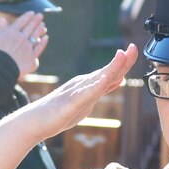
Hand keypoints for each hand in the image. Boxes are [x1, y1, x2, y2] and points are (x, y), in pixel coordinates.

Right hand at [0, 10, 48, 80]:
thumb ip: (0, 29)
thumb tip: (2, 19)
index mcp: (12, 32)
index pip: (21, 21)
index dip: (27, 16)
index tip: (32, 12)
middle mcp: (21, 38)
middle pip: (30, 27)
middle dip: (36, 20)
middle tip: (40, 15)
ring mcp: (28, 47)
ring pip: (36, 35)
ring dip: (40, 29)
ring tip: (43, 25)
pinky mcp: (32, 58)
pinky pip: (39, 48)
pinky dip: (43, 42)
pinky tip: (46, 37)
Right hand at [22, 44, 137, 138]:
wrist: (35, 121)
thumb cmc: (58, 112)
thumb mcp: (86, 101)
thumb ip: (101, 89)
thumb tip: (118, 80)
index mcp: (88, 84)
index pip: (110, 72)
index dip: (124, 62)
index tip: (134, 50)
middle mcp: (84, 84)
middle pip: (107, 72)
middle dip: (122, 60)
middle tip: (133, 47)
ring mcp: (77, 92)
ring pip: (98, 79)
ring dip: (111, 67)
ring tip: (122, 55)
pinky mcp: (70, 103)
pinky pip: (85, 94)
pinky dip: (96, 85)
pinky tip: (104, 80)